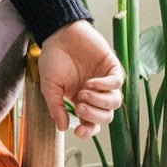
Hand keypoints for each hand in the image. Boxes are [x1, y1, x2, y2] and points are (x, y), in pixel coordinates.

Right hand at [37, 21, 123, 139]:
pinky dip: (105, 86)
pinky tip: (91, 82)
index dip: (88, 131)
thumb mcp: (49, 87)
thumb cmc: (52, 60)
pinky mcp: (112, 66)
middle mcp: (96, 94)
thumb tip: (63, 127)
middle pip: (106, 116)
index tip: (78, 132)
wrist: (58, 35)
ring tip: (84, 92)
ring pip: (115, 102)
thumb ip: (56, 107)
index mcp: (81, 102)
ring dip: (99, 101)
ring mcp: (105, 81)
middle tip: (79, 105)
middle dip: (94, 115)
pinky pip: (118, 83)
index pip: (91, 123)